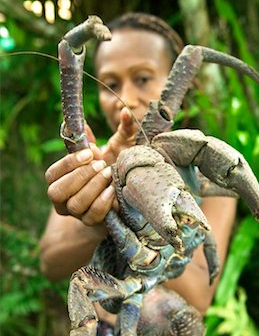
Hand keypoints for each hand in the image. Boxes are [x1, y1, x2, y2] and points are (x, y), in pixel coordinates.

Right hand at [45, 108, 135, 226]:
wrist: (128, 192)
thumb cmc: (118, 164)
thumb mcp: (120, 146)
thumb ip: (121, 130)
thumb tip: (126, 112)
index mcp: (61, 178)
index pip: (52, 173)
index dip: (69, 163)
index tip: (90, 151)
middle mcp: (64, 197)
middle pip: (57, 192)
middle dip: (79, 176)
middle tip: (100, 164)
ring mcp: (77, 213)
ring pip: (74, 205)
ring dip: (91, 188)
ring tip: (108, 174)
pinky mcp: (92, 223)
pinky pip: (92, 216)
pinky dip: (102, 203)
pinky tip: (112, 191)